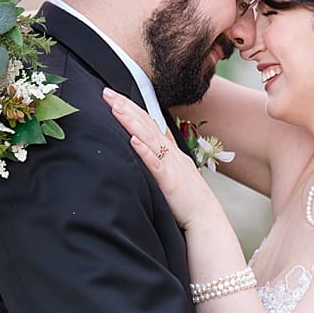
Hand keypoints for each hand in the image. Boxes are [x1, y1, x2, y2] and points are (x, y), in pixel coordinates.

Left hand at [103, 88, 219, 229]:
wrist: (206, 219)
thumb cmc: (187, 202)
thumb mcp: (174, 175)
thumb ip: (160, 162)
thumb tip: (142, 151)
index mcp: (171, 152)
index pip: (150, 123)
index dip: (133, 108)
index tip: (115, 97)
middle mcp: (172, 154)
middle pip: (147, 124)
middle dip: (126, 107)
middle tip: (107, 92)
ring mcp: (172, 166)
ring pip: (149, 139)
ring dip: (132, 122)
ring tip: (116, 108)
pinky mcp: (170, 182)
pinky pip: (156, 164)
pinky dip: (144, 151)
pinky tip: (133, 139)